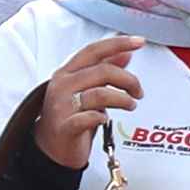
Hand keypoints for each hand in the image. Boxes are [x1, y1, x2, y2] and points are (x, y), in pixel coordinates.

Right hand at [29, 34, 147, 168]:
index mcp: (67, 73)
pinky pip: (89, 118)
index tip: (139, 42)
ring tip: (130, 105)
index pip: (94, 51)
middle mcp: (62, 86)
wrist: (50, 147)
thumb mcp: (87, 89)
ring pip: (100, 94)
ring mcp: (61, 106)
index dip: (118, 44)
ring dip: (123, 99)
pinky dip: (102, 117)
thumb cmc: (70, 115)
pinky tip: (106, 119)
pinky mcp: (65, 127)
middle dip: (129, 80)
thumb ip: (104, 70)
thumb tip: (125, 53)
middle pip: (102, 71)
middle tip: (138, 92)